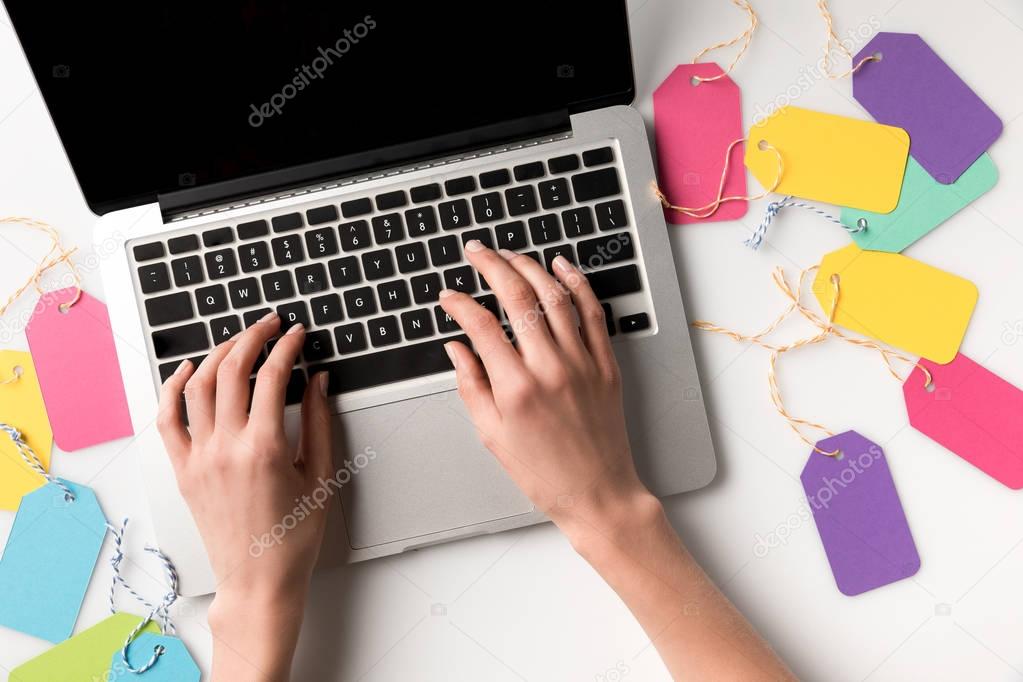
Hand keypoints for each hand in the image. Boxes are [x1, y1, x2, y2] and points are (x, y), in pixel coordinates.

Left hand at [158, 314, 333, 680]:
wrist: (259, 581)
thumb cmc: (294, 537)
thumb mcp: (319, 476)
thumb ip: (318, 422)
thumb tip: (318, 381)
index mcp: (264, 448)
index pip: (272, 376)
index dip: (287, 347)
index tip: (297, 334)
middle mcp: (226, 448)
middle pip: (232, 370)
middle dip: (253, 337)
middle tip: (270, 324)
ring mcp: (199, 458)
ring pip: (198, 386)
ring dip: (218, 354)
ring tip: (237, 341)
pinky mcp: (184, 471)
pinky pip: (168, 420)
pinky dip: (173, 388)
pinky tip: (186, 370)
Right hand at [439, 241, 652, 542]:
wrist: (598, 493)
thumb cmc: (543, 472)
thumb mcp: (492, 435)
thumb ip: (471, 385)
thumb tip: (456, 347)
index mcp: (515, 388)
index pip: (480, 325)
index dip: (459, 303)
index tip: (449, 296)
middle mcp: (550, 368)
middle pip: (518, 296)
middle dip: (491, 265)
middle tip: (476, 251)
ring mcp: (582, 362)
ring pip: (554, 295)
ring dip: (529, 266)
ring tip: (510, 254)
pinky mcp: (606, 364)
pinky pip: (592, 312)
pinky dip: (576, 283)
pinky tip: (560, 267)